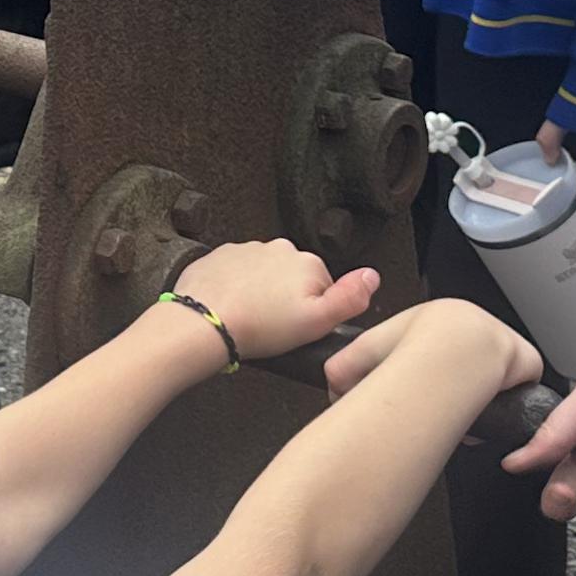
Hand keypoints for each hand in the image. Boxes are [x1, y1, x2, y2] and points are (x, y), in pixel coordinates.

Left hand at [173, 240, 376, 362]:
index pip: (323, 288)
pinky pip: (236, 274)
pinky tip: (232, 307)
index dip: (312, 312)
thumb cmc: (258, 327)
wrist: (204, 323)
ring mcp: (247, 250)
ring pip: (263, 276)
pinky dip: (235, 289)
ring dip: (260, 294)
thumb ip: (351, 298)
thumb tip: (371, 277)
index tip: (298, 326)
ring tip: (251, 319)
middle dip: (286, 301)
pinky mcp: (220, 257)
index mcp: (307, 262)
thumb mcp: (317, 322)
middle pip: (293, 279)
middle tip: (273, 326)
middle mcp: (278, 248)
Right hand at [320, 296, 541, 405]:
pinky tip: (491, 411)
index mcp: (438, 316)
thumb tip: (333, 386)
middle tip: (450, 408)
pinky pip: (521, 381)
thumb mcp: (360, 356)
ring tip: (467, 415)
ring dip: (485, 391)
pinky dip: (508, 397)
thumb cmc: (406, 353)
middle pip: (473, 356)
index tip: (430, 393)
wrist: (447, 353)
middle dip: (463, 384)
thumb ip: (342, 368)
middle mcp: (473, 320)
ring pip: (497, 370)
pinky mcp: (522, 357)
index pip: (442, 343)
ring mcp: (500, 337)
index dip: (436, 371)